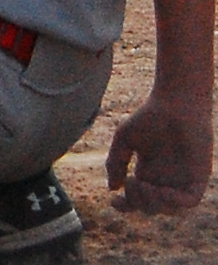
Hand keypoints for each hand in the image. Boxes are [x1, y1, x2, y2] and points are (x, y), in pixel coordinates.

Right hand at [108, 91, 212, 212]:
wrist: (175, 104)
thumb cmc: (149, 117)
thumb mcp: (124, 139)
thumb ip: (115, 162)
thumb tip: (113, 188)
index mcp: (148, 173)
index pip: (137, 199)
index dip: (125, 206)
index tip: (113, 202)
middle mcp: (165, 180)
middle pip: (152, 207)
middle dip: (138, 202)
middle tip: (131, 181)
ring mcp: (182, 180)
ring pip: (171, 209)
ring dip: (155, 204)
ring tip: (145, 185)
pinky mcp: (198, 178)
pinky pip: (190, 201)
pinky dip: (176, 202)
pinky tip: (162, 190)